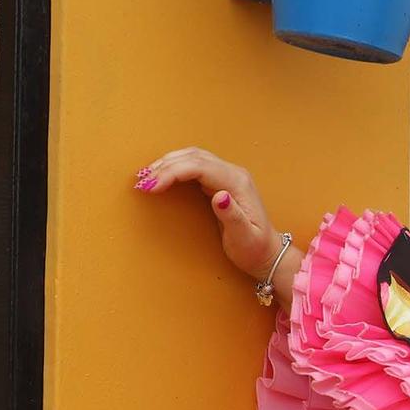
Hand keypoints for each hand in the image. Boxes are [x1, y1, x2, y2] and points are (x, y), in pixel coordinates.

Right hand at [135, 147, 288, 282]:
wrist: (268, 252)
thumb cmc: (255, 248)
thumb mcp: (245, 237)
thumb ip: (232, 216)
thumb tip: (219, 196)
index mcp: (237, 183)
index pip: (200, 167)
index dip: (173, 173)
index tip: (152, 186)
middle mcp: (234, 174)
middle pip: (194, 157)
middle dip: (165, 166)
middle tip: (141, 182)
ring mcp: (228, 176)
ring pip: (193, 158)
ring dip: (168, 164)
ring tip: (145, 178)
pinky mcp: (221, 182)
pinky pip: (195, 166)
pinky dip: (175, 168)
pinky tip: (161, 177)